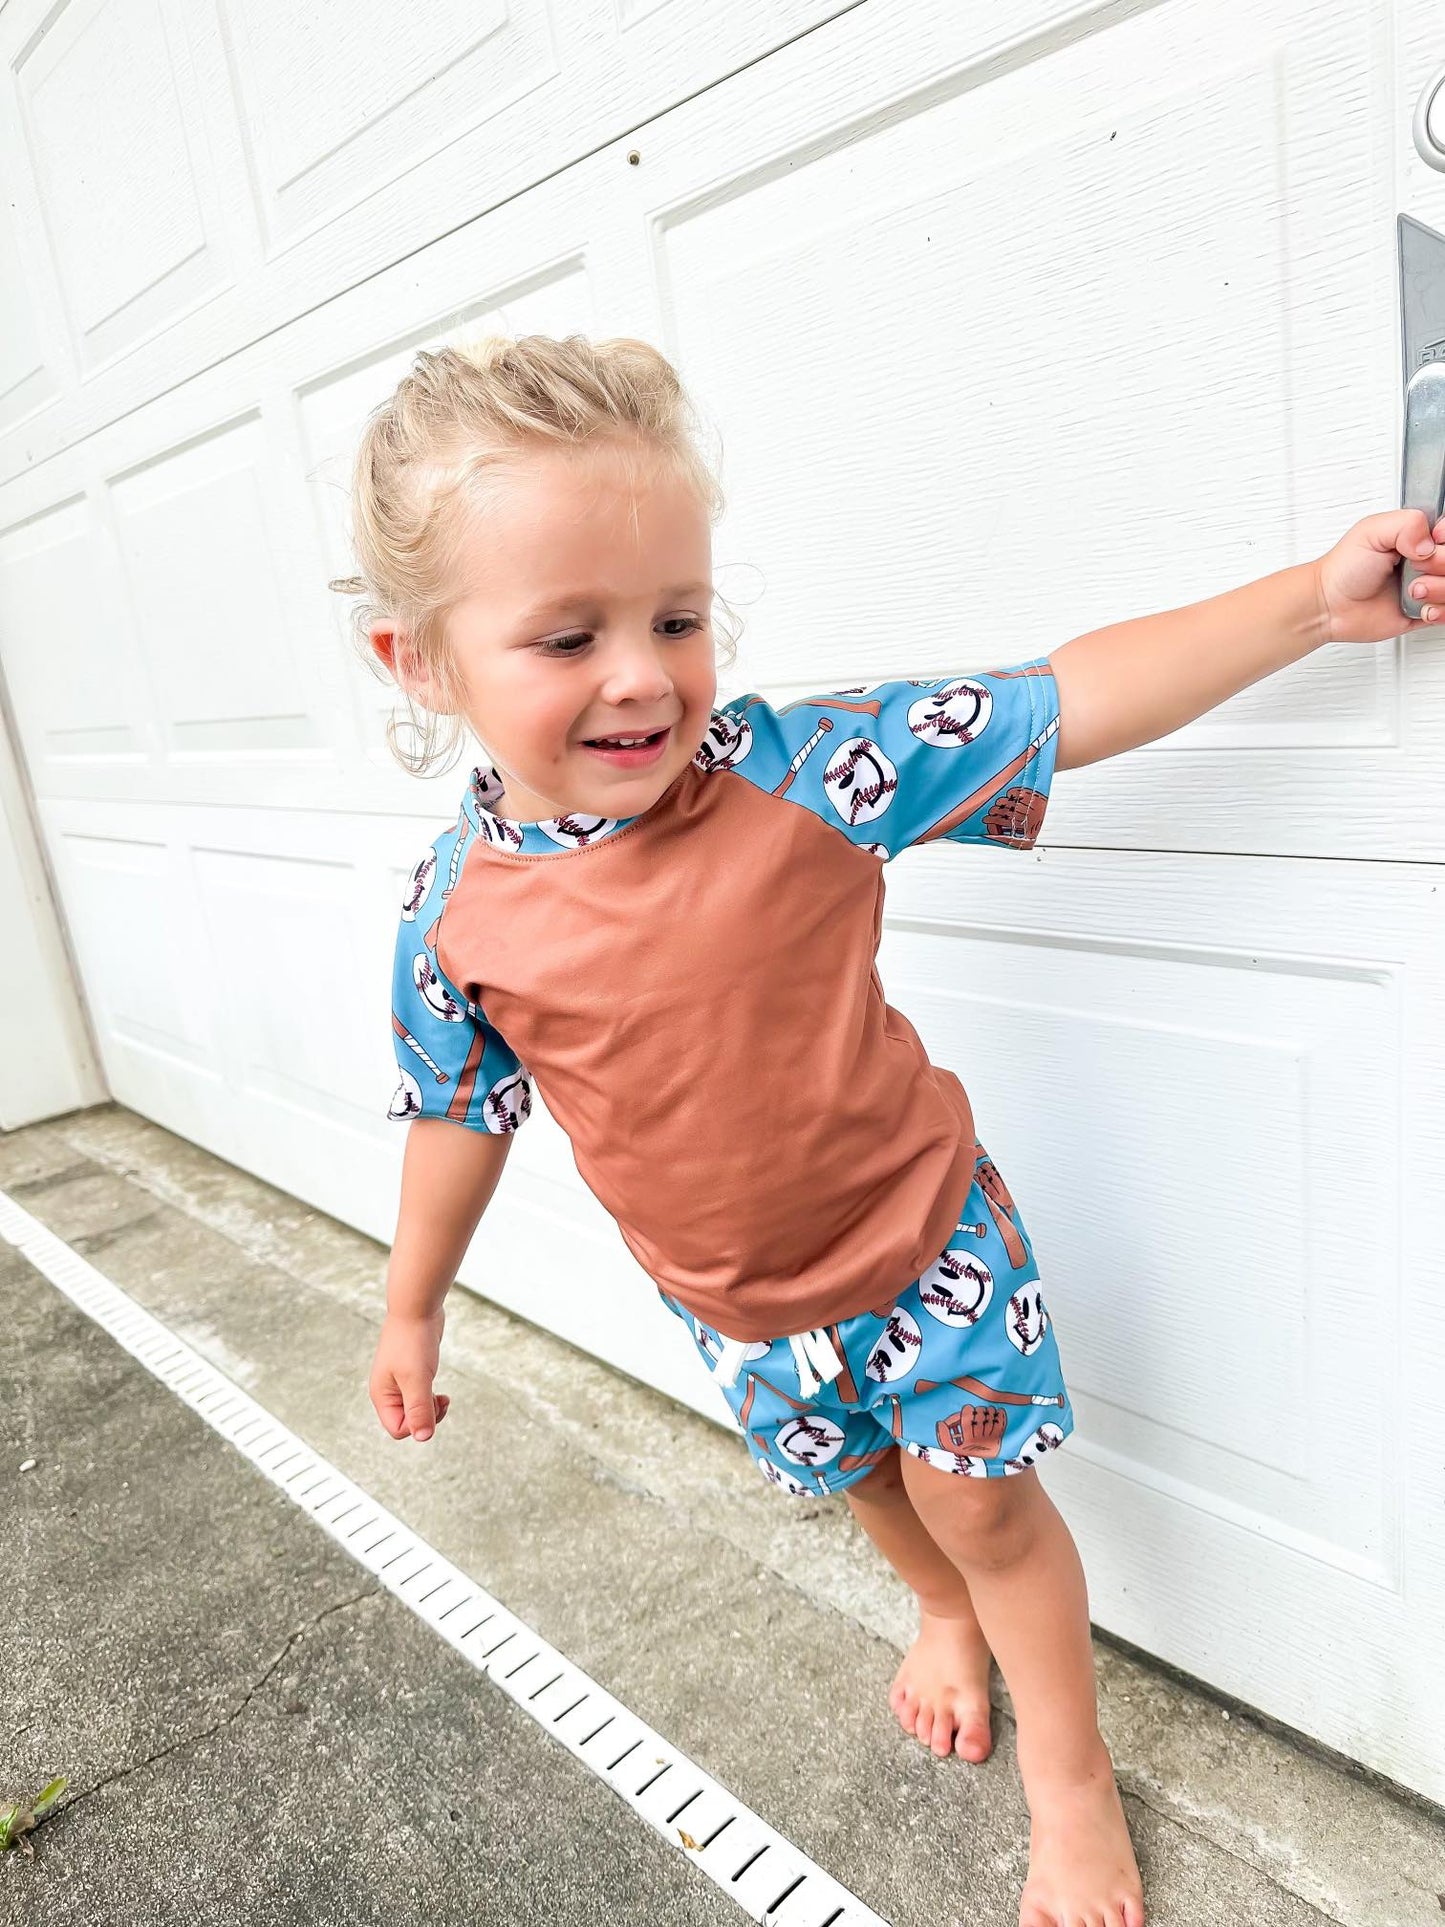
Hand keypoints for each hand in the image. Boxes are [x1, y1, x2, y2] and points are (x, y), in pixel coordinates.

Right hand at [369, 1309, 450, 1442]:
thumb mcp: (417, 1379)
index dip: (417, 1425)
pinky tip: (440, 1390)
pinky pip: (420, 1396)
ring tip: (443, 1397)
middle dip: (427, 1417)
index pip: (398, 1429)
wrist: (416, 1308)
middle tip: (441, 1401)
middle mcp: (388, 1391)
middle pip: (407, 1422)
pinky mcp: (412, 1372)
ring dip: (431, 1408)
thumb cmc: (413, 1341)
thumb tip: (423, 1437)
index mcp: (382, 1396)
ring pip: (415, 1409)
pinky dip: (432, 1397)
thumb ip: (419, 1409)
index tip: (432, 1404)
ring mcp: (399, 1382)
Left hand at [1314, 508, 1444, 643]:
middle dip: (1441, 564)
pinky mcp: (1426, 611)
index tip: (1431, 542)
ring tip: (1413, 591)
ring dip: (1439, 590)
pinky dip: (1439, 612)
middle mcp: (1426, 559)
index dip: (1444, 538)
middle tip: (1416, 569)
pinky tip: (1421, 608)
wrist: (1330, 607)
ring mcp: (1428, 585)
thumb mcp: (1372, 532)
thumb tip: (1430, 542)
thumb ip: (1407, 523)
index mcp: (1417, 535)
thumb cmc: (1343, 570)